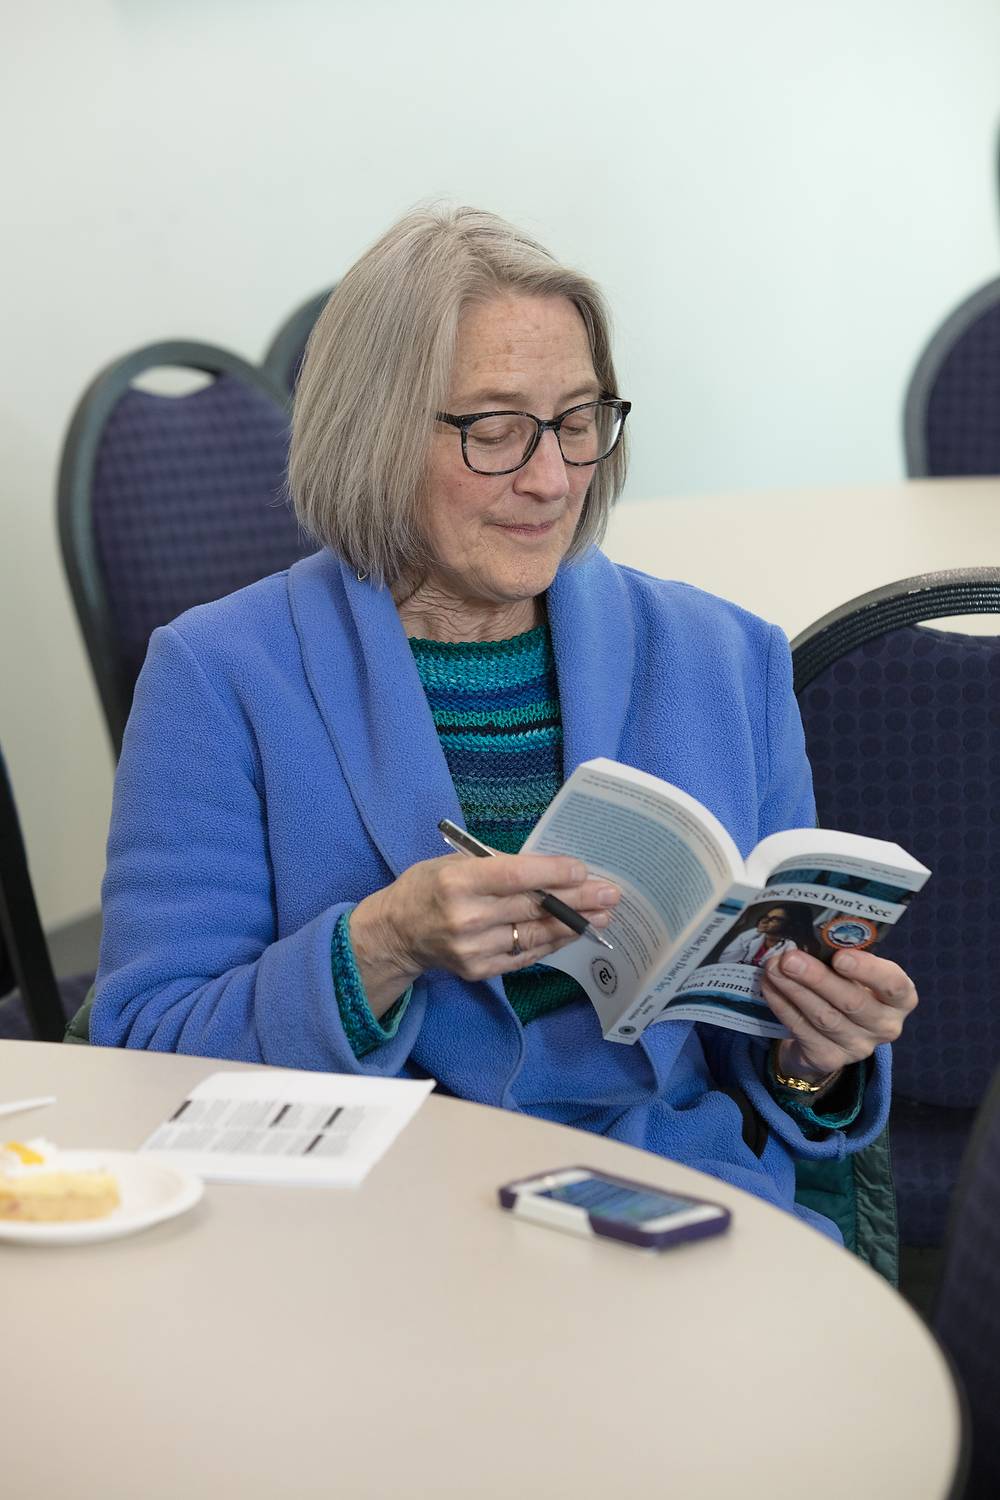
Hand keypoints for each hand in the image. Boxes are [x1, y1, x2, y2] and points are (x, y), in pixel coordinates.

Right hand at [349, 853, 620, 1017]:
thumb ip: (499, 865)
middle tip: (611, 894)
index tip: (583, 869)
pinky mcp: (480, 970)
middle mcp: (466, 917)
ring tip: (602, 915)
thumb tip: (551, 869)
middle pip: (533, 908)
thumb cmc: (429, 886)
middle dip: (577, 901)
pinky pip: (526, 955)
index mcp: (458, 881)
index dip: (553, 873)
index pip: (516, 876)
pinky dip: (552, 943)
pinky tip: (573, 932)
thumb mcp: (455, 862)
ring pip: (535, 935)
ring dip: (573, 925)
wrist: (397, 933)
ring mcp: (473, 948)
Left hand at [760, 948, 917, 1083]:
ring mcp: (859, 1047)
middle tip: (790, 958)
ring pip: (824, 1017)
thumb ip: (843, 955)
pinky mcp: (830, 1059)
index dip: (868, 971)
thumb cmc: (848, 986)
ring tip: (773, 968)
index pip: (894, 985)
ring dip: (794, 990)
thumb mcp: (855, 971)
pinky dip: (783, 1006)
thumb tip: (806, 938)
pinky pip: (803, 1030)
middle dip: (817, 978)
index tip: (840, 956)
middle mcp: (885, 1026)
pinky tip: (770, 987)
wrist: (830, 1033)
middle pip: (852, 1002)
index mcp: (900, 998)